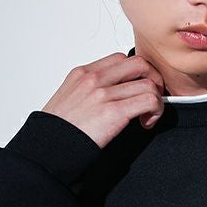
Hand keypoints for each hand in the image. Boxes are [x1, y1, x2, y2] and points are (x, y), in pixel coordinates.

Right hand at [41, 52, 165, 148]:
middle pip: (138, 64)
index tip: (137, 89)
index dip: (135, 73)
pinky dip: (155, 111)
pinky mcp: (114, 111)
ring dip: (155, 101)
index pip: (120, 59)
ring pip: (148, 84)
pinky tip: (146, 123)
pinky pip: (149, 101)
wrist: (50, 146)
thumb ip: (90, 91)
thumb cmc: (59, 129)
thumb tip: (110, 94)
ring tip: (147, 116)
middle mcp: (94, 79)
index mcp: (83, 73)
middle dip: (153, 79)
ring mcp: (104, 94)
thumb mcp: (70, 98)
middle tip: (152, 98)